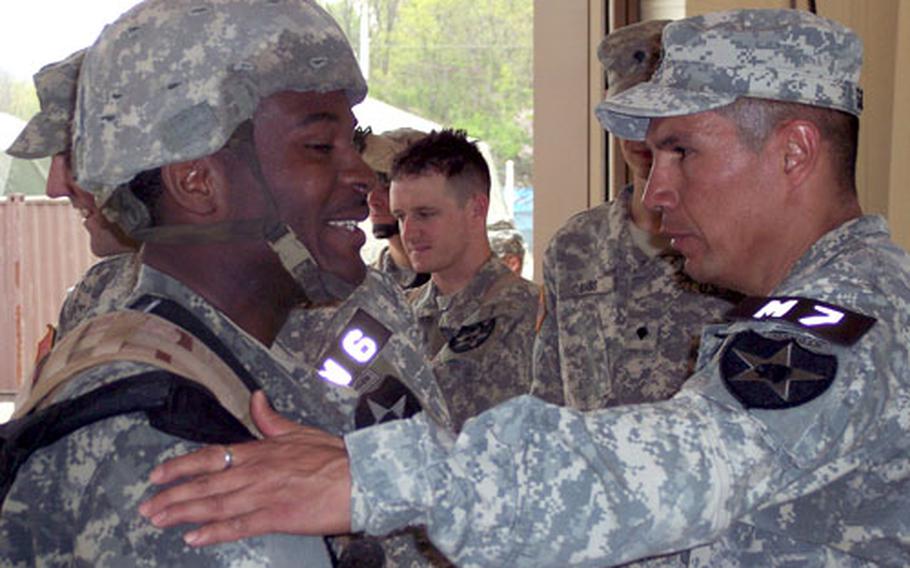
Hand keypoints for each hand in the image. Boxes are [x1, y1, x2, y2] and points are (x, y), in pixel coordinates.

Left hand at [139, 390, 351, 545]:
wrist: (362, 478)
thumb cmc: (336, 457)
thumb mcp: (301, 431)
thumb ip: (272, 420)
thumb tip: (257, 399)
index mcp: (261, 450)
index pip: (211, 456)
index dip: (181, 466)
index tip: (158, 475)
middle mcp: (256, 471)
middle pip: (205, 483)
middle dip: (173, 495)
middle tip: (147, 506)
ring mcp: (263, 495)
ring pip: (214, 504)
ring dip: (183, 513)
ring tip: (159, 520)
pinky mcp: (276, 517)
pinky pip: (238, 526)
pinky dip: (214, 532)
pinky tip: (194, 538)